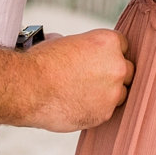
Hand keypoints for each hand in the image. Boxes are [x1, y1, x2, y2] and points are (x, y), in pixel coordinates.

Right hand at [18, 28, 132, 131]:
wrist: (28, 87)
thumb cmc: (41, 62)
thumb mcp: (65, 41)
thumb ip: (83, 47)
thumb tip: (80, 50)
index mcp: (108, 42)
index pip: (122, 46)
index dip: (109, 54)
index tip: (98, 61)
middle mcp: (117, 65)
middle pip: (127, 70)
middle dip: (113, 74)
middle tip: (93, 78)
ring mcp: (113, 91)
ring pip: (120, 93)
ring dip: (107, 94)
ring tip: (82, 93)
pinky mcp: (105, 113)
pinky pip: (107, 110)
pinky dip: (96, 109)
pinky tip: (78, 104)